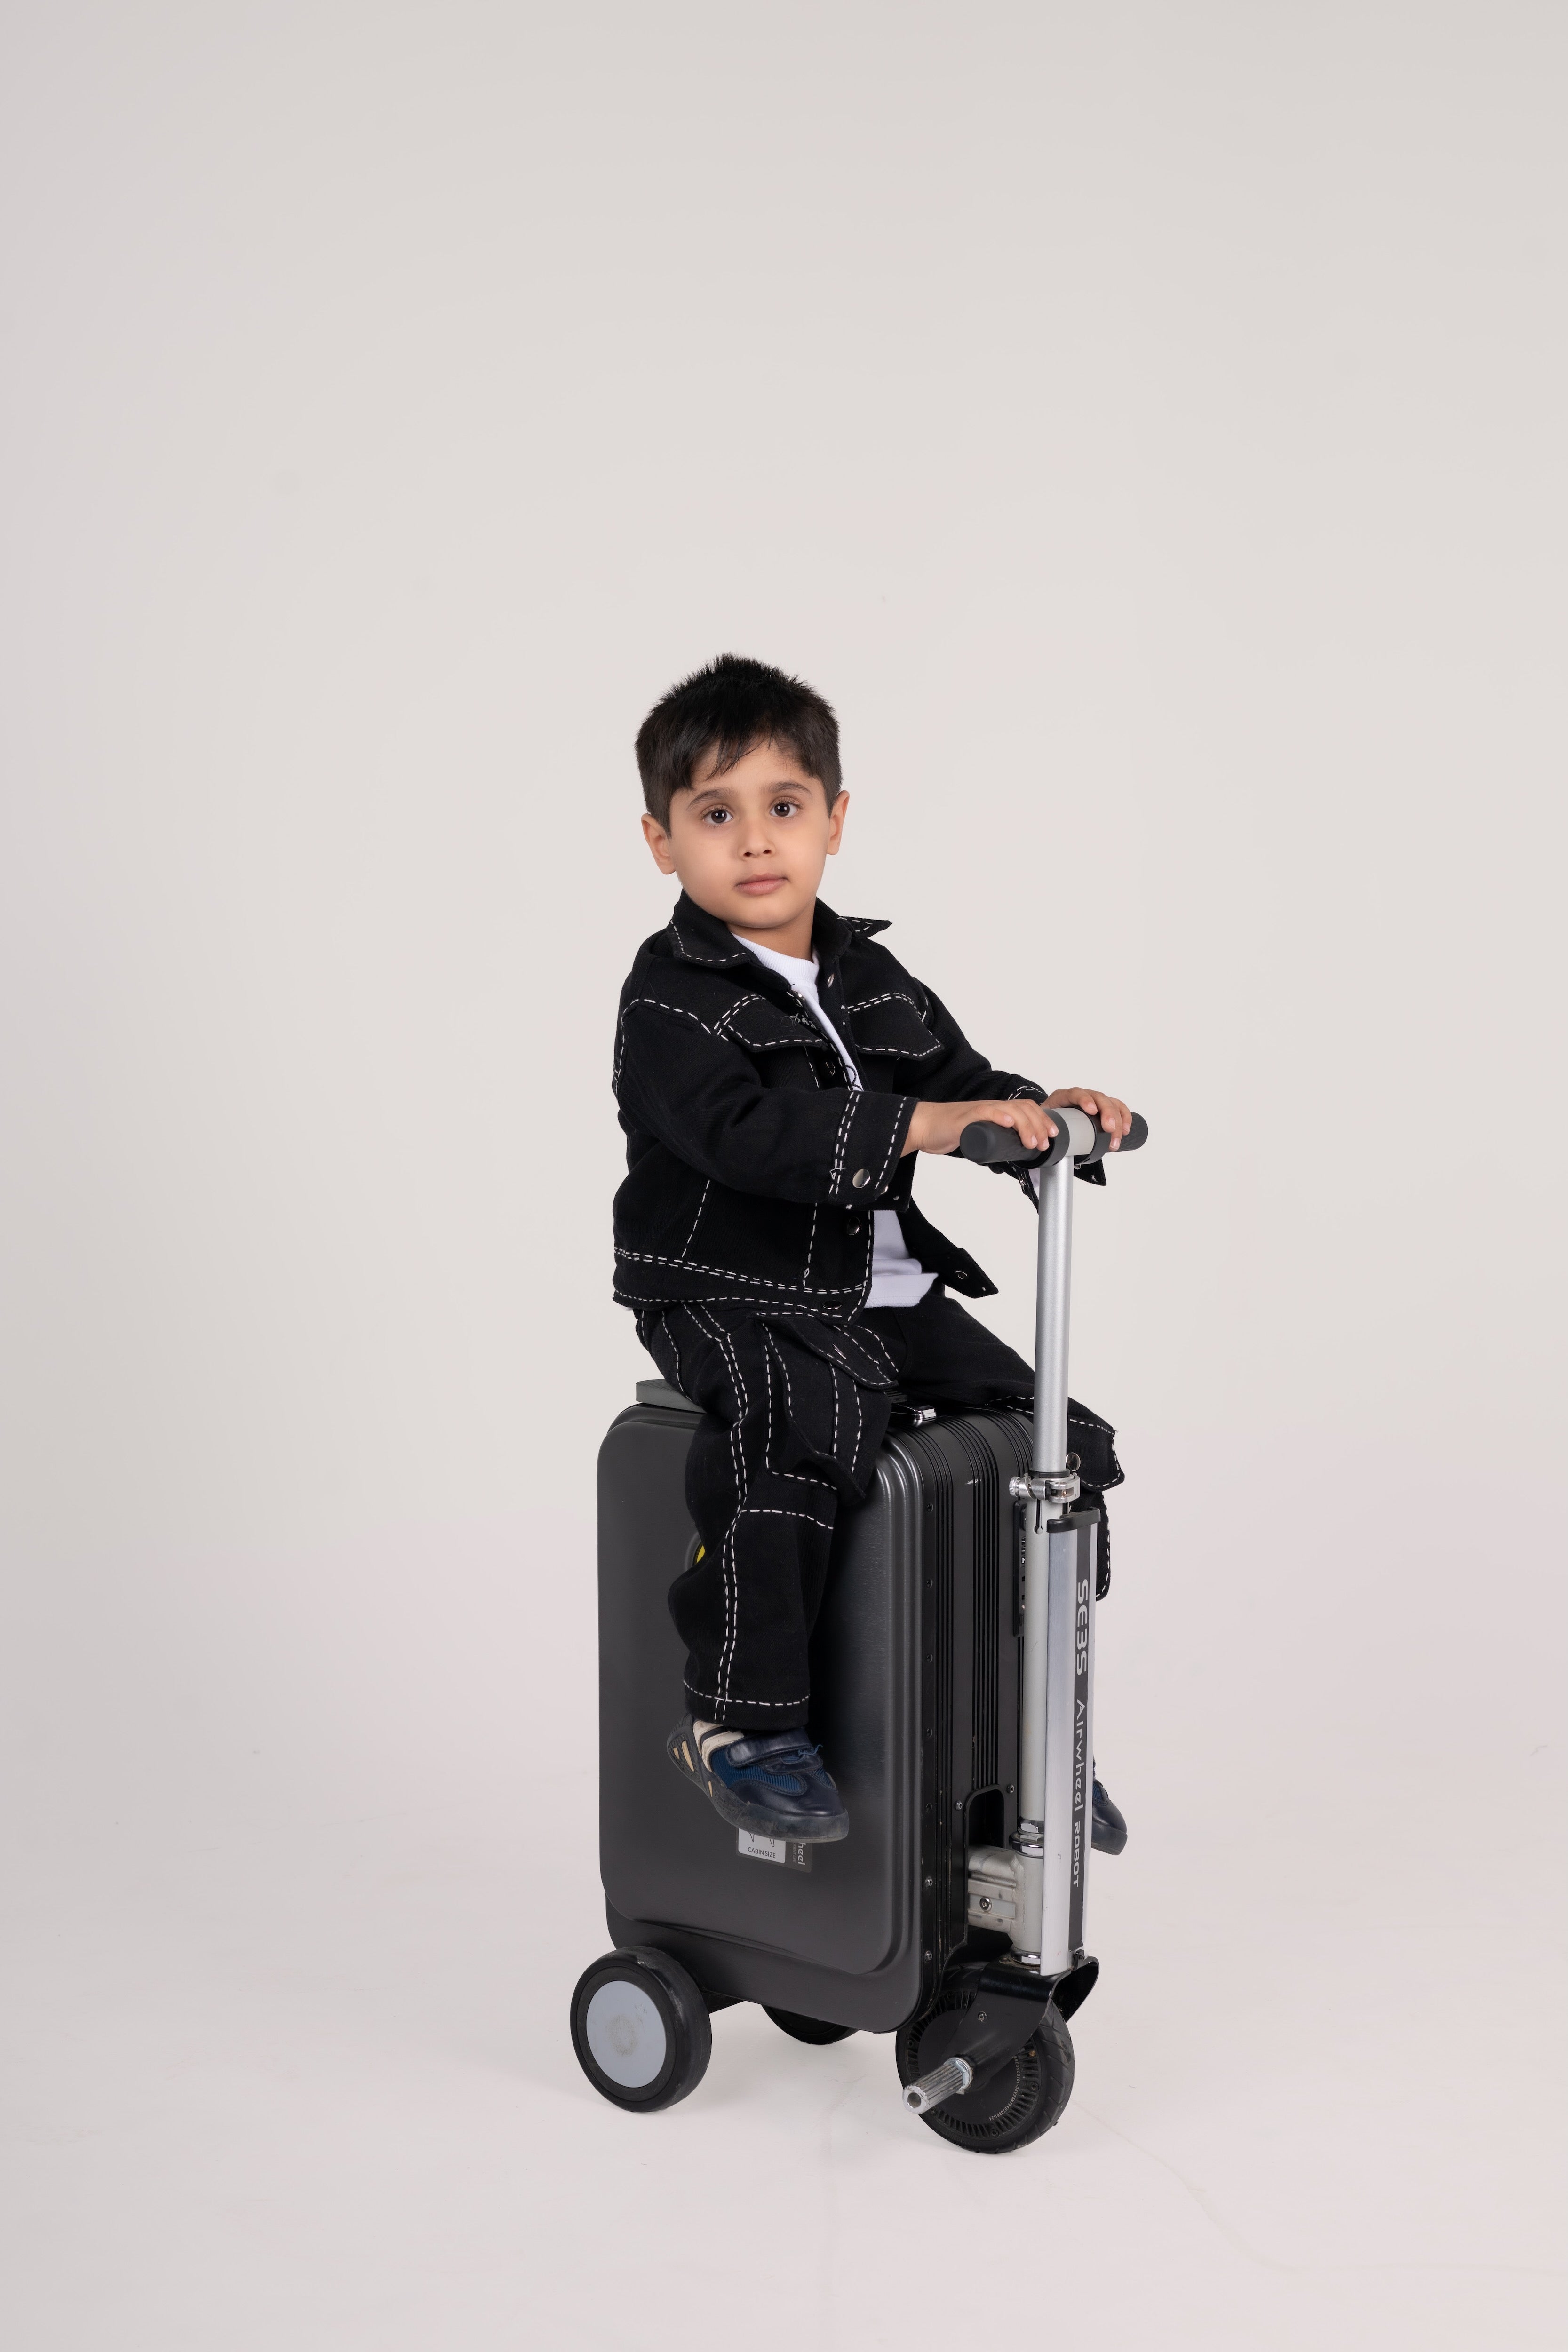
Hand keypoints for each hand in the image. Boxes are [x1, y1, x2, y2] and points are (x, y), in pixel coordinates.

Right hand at [903, 1097, 1059, 1157]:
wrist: (925, 1126)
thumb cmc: (950, 1131)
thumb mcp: (980, 1136)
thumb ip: (995, 1141)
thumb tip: (1011, 1154)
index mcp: (997, 1112)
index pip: (1026, 1109)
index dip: (1042, 1120)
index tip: (1052, 1135)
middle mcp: (991, 1108)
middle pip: (1023, 1108)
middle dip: (1039, 1125)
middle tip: (1044, 1144)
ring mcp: (979, 1111)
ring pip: (1010, 1110)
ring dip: (1025, 1125)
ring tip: (1031, 1141)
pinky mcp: (965, 1117)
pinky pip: (986, 1112)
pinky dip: (999, 1116)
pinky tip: (1009, 1123)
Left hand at [1044, 1086, 1132, 1149]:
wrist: (1054, 1120)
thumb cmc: (1051, 1122)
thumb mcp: (1046, 1124)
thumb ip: (1048, 1131)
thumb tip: (1051, 1145)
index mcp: (1064, 1097)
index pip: (1076, 1093)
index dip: (1085, 1100)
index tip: (1091, 1111)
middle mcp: (1082, 1096)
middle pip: (1098, 1098)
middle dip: (1107, 1113)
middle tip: (1109, 1129)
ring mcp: (1095, 1100)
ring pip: (1111, 1103)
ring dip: (1117, 1121)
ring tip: (1116, 1139)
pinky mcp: (1104, 1107)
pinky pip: (1118, 1108)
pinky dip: (1124, 1118)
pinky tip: (1126, 1129)